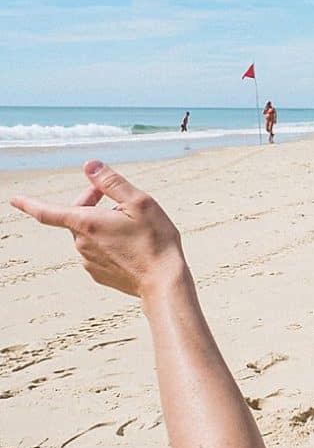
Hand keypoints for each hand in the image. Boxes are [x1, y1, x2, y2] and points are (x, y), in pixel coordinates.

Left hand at [10, 161, 186, 297]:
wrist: (164, 281)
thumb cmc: (155, 241)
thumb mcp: (140, 202)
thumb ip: (112, 182)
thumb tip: (90, 166)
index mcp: (87, 223)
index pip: (48, 212)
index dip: (29, 203)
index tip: (15, 200)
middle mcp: (82, 243)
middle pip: (77, 217)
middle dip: (93, 204)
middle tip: (120, 201)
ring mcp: (89, 261)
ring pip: (89, 235)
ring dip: (103, 225)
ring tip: (133, 228)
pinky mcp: (99, 274)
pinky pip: (97, 252)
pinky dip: (109, 244)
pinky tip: (131, 246)